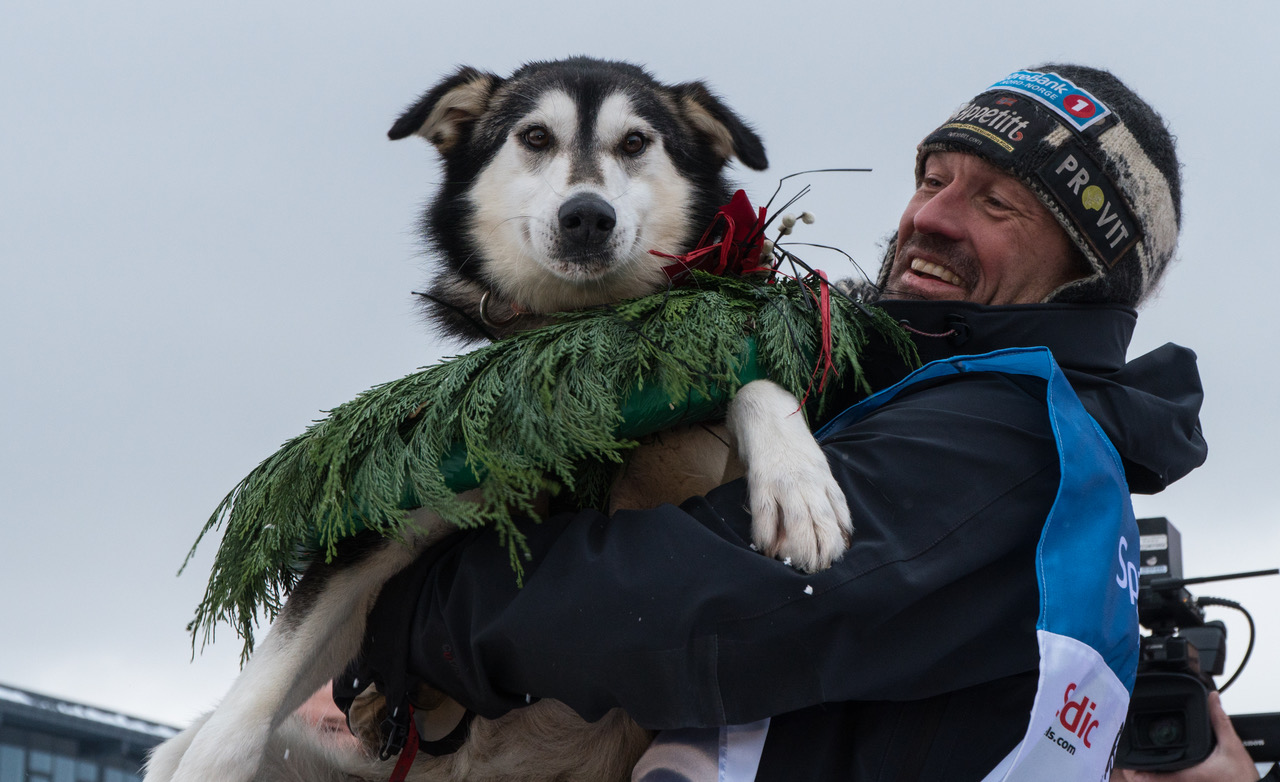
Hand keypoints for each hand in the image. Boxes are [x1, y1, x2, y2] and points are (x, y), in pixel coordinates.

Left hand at [1111, 692, 1259, 780]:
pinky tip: (1157, 767)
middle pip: (1149, 781)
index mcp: (1186, 775)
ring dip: (1147, 775)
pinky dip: (1160, 776)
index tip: (1123, 762)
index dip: (1133, 771)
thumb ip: (1219, 721)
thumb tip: (1213, 698)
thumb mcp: (1231, 746)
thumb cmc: (1241, 777)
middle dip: (1136, 772)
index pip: (1150, 778)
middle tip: (1125, 761)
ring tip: (1136, 763)